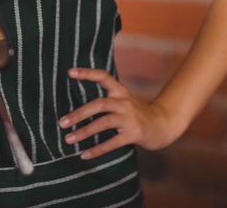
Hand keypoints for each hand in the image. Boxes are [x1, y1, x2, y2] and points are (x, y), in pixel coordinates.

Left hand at [59, 68, 178, 158]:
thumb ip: (107, 101)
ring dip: (84, 132)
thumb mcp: (124, 102)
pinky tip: (85, 154)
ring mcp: (131, 118)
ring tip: (69, 139)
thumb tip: (77, 109)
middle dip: (79, 113)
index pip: (103, 77)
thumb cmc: (137, 115)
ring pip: (104, 122)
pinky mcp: (135, 134)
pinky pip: (114, 142)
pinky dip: (98, 149)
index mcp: (120, 92)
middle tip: (62, 123)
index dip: (87, 73)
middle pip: (99, 104)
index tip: (69, 72)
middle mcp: (125, 102)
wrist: (163, 125)